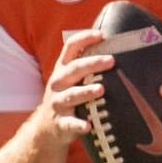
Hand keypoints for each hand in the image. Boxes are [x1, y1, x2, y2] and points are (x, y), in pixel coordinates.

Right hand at [34, 29, 110, 143]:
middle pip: (74, 69)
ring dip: (86, 92)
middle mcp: (58, 83)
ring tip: (101, 90)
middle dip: (92, 64)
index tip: (101, 35)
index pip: (70, 48)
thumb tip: (115, 48)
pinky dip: (78, 125)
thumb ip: (85, 65)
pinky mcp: (61, 123)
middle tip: (111, 60)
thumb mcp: (70, 79)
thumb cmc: (67, 97)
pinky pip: (70, 124)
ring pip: (72, 95)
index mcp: (62, 69)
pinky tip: (88, 126)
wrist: (46, 127)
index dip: (84, 39)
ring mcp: (58, 103)